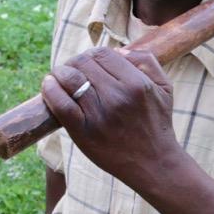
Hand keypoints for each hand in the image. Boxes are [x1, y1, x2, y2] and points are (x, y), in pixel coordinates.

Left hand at [40, 46, 180, 186]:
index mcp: (136, 83)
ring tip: (59, 77)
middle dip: (74, 62)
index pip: (103, 54)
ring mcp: (99, 114)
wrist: (153, 163)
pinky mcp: (83, 132)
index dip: (92, 54)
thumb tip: (119, 50)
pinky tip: (49, 85)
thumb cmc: (156, 123)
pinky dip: (50, 90)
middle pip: (83, 63)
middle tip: (72, 70)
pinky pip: (60, 104)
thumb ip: (146, 61)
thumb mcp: (164, 88)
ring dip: (60, 73)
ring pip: (69, 79)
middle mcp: (117, 96)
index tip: (88, 62)